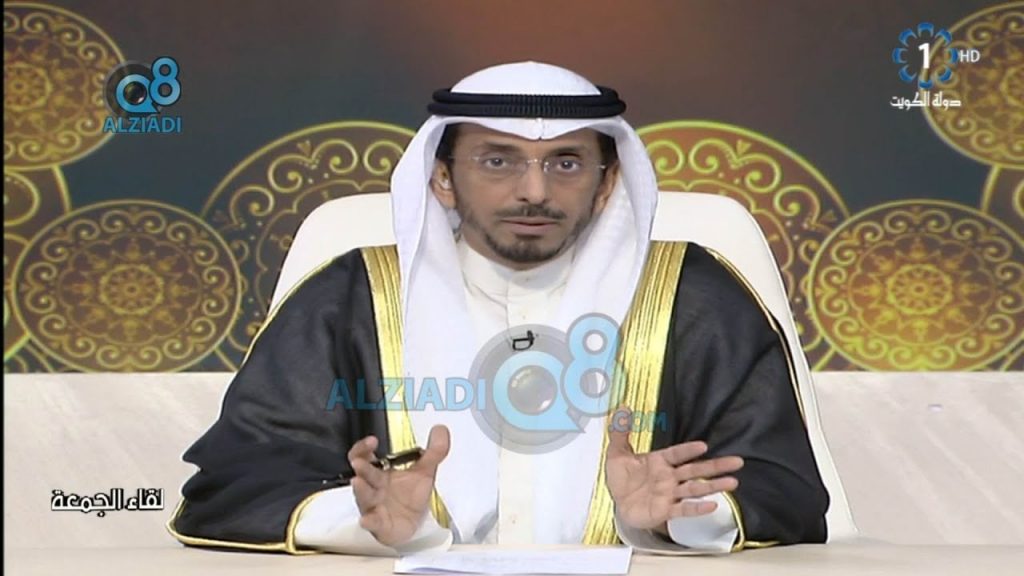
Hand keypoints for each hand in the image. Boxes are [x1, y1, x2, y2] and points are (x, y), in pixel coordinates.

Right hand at [347, 425, 449, 546]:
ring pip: (363, 497)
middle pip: (362, 474)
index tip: (372, 441)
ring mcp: (373, 506)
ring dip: (361, 490)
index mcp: (381, 472)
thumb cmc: (410, 497)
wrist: (412, 525)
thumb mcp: (425, 472)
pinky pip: (371, 522)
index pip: (365, 456)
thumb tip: (441, 430)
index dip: (364, 448)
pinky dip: (368, 521)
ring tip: (359, 481)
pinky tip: (366, 519)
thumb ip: (434, 451)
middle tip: (360, 461)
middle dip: (361, 467)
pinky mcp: (378, 524)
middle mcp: (373, 487)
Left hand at [605, 407, 742, 533]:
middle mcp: (669, 477)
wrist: (619, 505)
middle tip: (737, 461)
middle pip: (695, 470)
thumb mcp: (616, 454)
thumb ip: (620, 432)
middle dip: (715, 466)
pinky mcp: (666, 510)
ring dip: (713, 486)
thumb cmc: (622, 479)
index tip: (703, 445)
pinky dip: (697, 508)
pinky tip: (712, 505)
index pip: (677, 453)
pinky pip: (684, 509)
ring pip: (695, 489)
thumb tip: (622, 408)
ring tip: (732, 482)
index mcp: (660, 461)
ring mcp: (670, 494)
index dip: (689, 449)